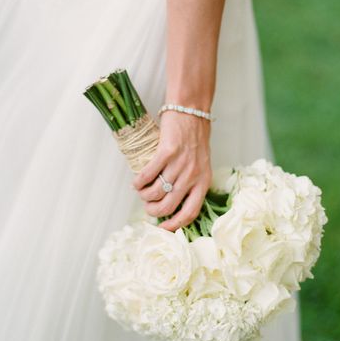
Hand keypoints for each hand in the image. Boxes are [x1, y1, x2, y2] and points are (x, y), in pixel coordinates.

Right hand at [133, 112, 211, 230]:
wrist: (192, 112)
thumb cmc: (195, 139)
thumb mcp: (201, 164)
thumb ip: (191, 182)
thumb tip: (171, 202)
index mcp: (203, 182)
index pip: (190, 212)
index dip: (174, 225)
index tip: (163, 228)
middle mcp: (193, 176)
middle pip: (168, 206)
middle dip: (152, 211)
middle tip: (147, 207)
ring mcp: (180, 164)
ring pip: (155, 192)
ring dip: (143, 196)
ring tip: (141, 191)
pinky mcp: (167, 152)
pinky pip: (148, 175)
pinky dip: (138, 182)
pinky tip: (136, 182)